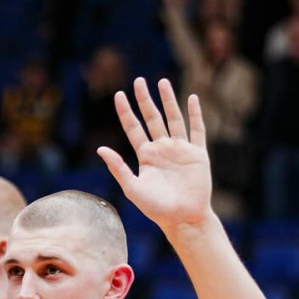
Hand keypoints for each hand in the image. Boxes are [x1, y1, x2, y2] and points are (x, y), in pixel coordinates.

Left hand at [98, 78, 212, 234]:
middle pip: (152, 118)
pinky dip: (195, 114)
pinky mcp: (198, 154)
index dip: (126, 112)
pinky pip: (197, 130)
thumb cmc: (156, 208)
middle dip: (145, 100)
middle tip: (138, 81)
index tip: (118, 95)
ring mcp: (180, 149)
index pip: (133, 128)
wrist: (182, 218)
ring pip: (173, 119)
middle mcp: (162, 149)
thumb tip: (100, 148)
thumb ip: (118, 168)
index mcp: (145, 156)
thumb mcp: (132, 188)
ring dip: (168, 100)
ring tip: (162, 82)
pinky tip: (191, 98)